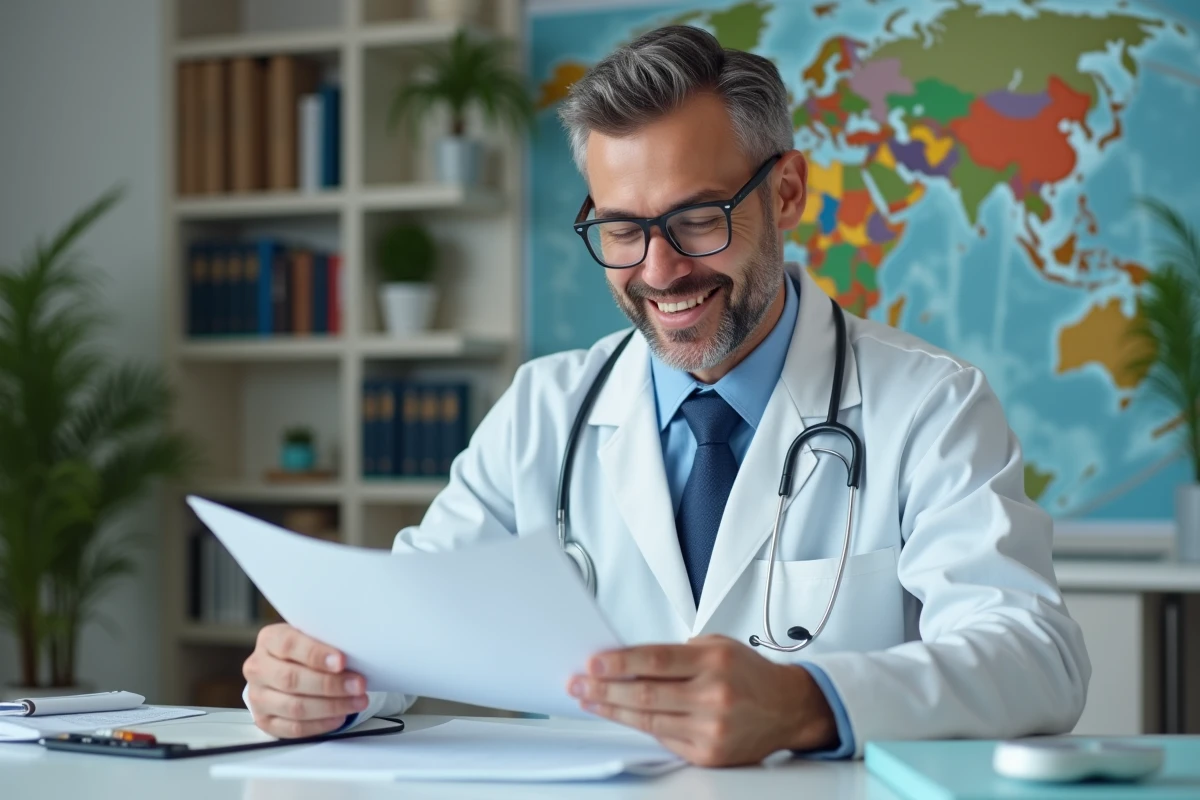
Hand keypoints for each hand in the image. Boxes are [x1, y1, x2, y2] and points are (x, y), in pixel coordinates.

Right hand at [243, 623, 368, 737]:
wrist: (284, 667)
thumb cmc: (304, 650)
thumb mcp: (312, 636)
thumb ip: (326, 641)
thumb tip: (354, 653)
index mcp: (269, 639)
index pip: (289, 645)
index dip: (316, 654)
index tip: (341, 661)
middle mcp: (258, 668)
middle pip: (291, 679)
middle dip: (330, 684)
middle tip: (358, 685)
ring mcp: (258, 697)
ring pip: (294, 707)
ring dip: (331, 706)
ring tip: (356, 702)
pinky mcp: (265, 721)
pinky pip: (294, 728)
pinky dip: (321, 724)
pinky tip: (339, 717)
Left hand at [567, 634, 836, 766]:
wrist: (788, 708)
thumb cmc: (750, 674)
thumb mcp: (717, 646)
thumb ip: (677, 652)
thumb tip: (629, 659)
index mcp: (714, 661)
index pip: (655, 659)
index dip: (620, 662)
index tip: (594, 661)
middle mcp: (713, 695)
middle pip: (645, 692)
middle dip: (605, 688)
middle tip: (580, 683)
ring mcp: (711, 728)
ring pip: (649, 720)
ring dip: (613, 709)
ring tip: (590, 699)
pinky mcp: (709, 754)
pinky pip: (663, 739)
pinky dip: (640, 726)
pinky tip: (622, 716)